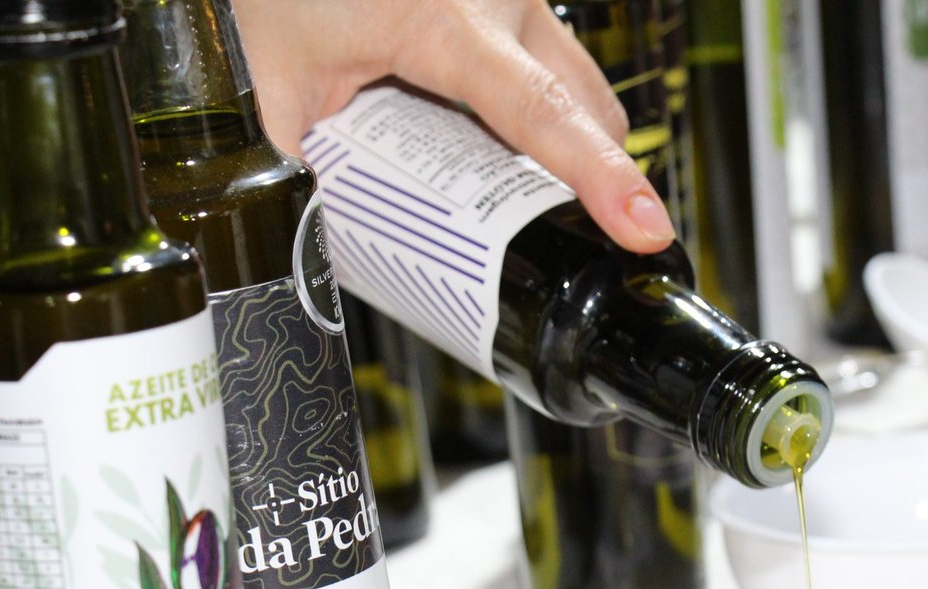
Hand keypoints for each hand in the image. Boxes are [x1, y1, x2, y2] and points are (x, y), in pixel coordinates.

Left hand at [235, 0, 674, 254]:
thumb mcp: (283, 86)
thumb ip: (321, 164)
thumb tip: (349, 228)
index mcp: (444, 20)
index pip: (541, 112)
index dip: (600, 178)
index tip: (643, 227)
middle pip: (584, 114)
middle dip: (573, 179)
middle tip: (520, 222)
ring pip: (580, 90)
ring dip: (556, 141)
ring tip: (488, 162)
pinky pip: (555, 61)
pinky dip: (535, 104)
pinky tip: (483, 122)